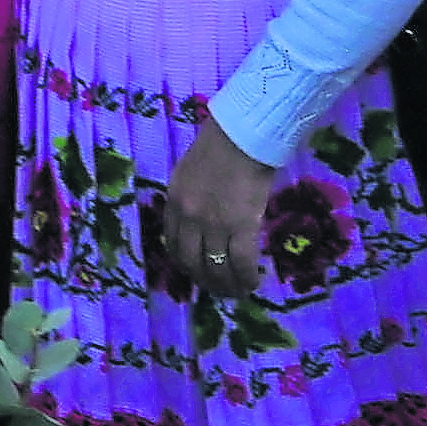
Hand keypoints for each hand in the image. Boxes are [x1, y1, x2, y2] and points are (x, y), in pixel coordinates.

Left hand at [158, 118, 277, 300]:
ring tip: (237, 292)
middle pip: (191, 262)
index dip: (185, 264)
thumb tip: (204, 219)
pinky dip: (246, 277)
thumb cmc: (222, 143)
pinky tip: (253, 282)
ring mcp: (213, 224)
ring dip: (226, 286)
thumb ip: (192, 197)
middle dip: (205, 281)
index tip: (197, 272)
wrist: (244, 133)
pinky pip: (240, 262)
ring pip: (215, 267)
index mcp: (174, 202)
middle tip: (218, 289)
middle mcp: (188, 217)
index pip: (173, 244)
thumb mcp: (191, 171)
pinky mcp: (240, 226)